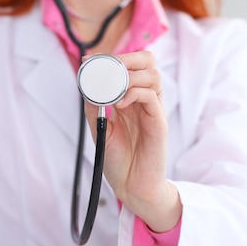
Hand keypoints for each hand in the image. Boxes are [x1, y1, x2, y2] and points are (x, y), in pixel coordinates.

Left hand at [82, 51, 179, 231]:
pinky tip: (120, 104)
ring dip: (130, 75)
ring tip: (113, 89)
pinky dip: (134, 93)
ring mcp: (154, 111)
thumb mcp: (100, 129)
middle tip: (108, 68)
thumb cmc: (119, 161)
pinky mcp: (159, 124)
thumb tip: (87, 83)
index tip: (89, 60)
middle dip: (127, 58)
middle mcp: (145, 101)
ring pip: (152, 75)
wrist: (131, 188)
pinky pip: (152, 96)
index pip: (132, 64)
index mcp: (132, 99)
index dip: (113, 57)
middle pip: (148, 61)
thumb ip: (95, 106)